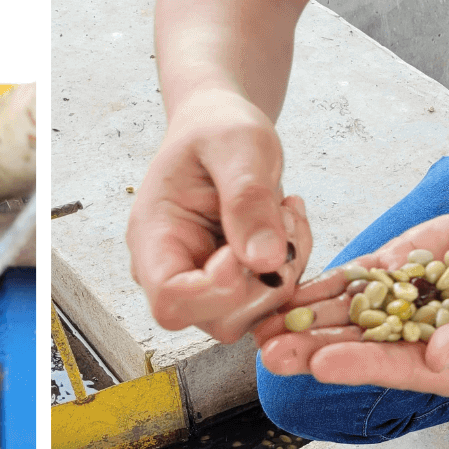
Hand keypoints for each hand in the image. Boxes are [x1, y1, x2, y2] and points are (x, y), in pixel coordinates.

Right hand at [126, 91, 313, 342]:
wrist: (221, 129)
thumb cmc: (218, 129)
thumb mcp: (239, 144)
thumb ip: (247, 197)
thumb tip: (264, 260)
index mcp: (154, 236)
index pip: (171, 300)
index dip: (218, 288)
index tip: (246, 246)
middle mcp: (173, 269)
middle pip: (217, 319)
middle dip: (265, 279)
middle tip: (283, 216)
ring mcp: (206, 283)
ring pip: (252, 315)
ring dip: (287, 270)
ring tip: (286, 212)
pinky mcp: (239, 285)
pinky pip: (273, 299)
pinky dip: (294, 266)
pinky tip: (289, 222)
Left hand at [251, 210, 448, 396]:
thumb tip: (437, 356)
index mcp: (444, 366)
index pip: (396, 367)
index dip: (359, 364)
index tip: (323, 362)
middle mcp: (412, 341)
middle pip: (356, 346)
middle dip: (312, 348)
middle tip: (271, 350)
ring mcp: (397, 304)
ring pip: (344, 314)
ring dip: (304, 319)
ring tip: (262, 324)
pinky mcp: (392, 269)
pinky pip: (351, 278)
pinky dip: (320, 283)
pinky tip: (286, 290)